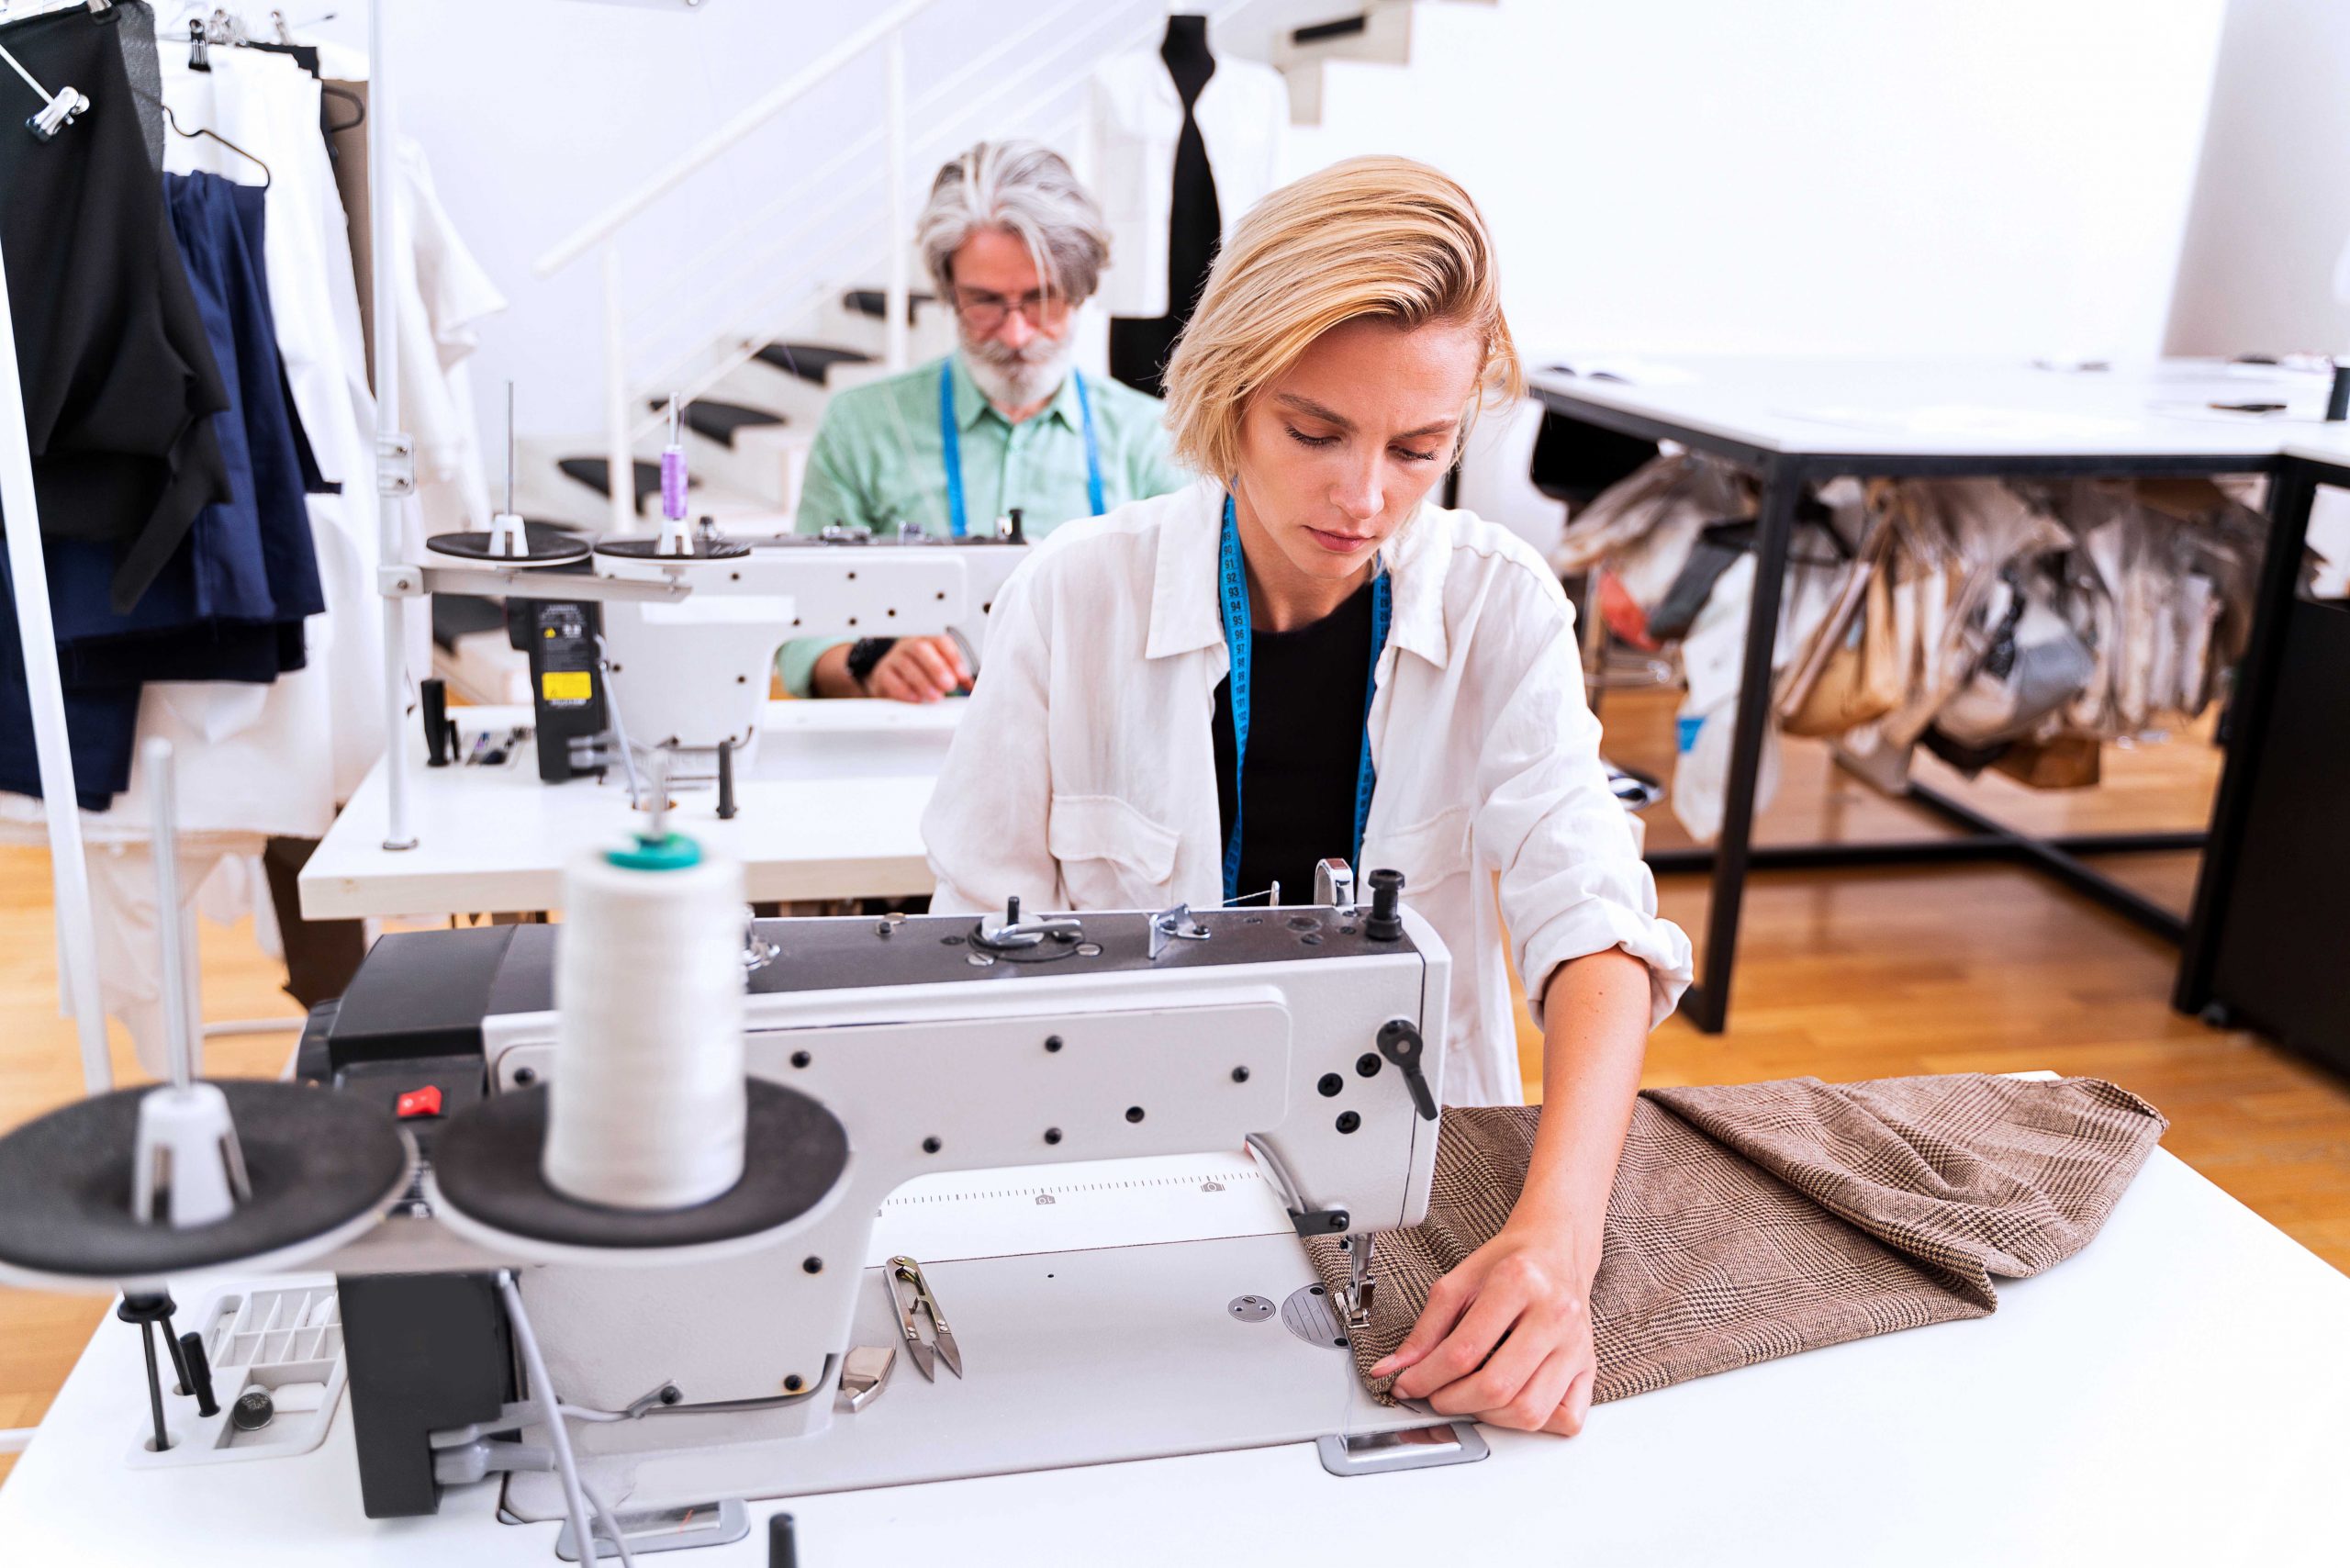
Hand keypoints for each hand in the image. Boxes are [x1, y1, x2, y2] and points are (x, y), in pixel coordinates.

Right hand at [863, 636, 968, 703]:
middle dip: (937, 667)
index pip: (940, 641)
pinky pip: (890, 678)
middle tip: (949, 685)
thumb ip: (957, 676)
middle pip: (920, 648)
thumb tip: (974, 687)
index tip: (962, 676)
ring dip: (923, 681)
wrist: (890, 679)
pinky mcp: (882, 673)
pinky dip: (904, 690)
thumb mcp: (940, 670)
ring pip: (906, 663)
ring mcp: (894, 658)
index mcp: (927, 641)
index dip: (952, 657)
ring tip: (936, 697)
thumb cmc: (920, 673)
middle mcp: (909, 646)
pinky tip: (916, 699)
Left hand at [1369, 1219, 1597, 1434]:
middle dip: (1454, 1402)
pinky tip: (1510, 1404)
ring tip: (1469, 1399)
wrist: (1556, 1247)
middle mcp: (1555, 1314)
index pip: (1465, 1350)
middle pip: (1498, 1387)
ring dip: (1488, 1417)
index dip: (1427, 1377)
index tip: (1408, 1385)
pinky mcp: (1589, 1365)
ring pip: (1530, 1411)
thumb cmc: (1510, 1262)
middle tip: (1436, 1396)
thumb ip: (1426, 1328)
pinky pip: (1566, 1418)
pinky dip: (1533, 1423)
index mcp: (1519, 1282)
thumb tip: (1393, 1367)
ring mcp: (1577, 1344)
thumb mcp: (1459, 1282)